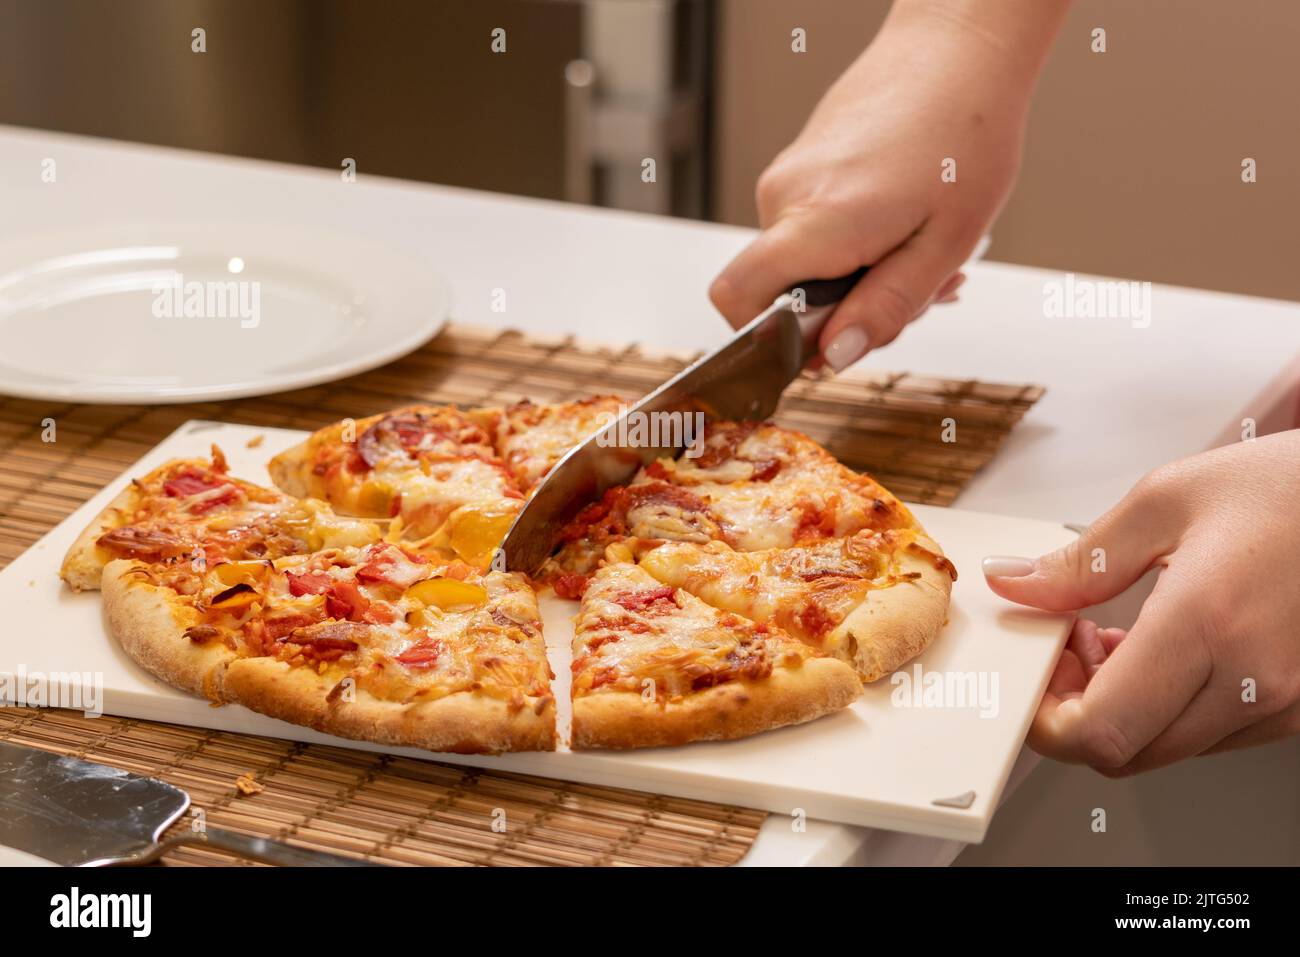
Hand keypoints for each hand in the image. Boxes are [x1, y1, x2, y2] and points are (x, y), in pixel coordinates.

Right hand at [710, 1, 1065, 369]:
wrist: (959, 47)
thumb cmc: (965, 133)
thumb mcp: (943, 243)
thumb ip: (886, 307)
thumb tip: (836, 357)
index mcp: (817, 222)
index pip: (737, 299)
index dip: (767, 338)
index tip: (825, 345)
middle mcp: (785, 197)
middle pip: (781, 292)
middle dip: (844, 311)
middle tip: (915, 293)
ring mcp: (788, 177)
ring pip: (802, 263)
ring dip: (858, 276)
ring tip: (920, 248)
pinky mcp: (800, 165)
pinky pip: (812, 229)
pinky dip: (855, 244)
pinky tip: (905, 223)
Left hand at [983, 430, 1299, 774]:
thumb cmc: (1282, 488)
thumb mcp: (1162, 502)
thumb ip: (1078, 562)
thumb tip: (1011, 585)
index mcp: (1209, 623)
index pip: (1103, 730)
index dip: (1046, 722)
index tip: (1030, 680)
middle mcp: (1254, 679)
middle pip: (1126, 752)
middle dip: (1074, 709)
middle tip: (1065, 644)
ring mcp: (1283, 702)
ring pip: (1162, 748)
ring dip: (1117, 709)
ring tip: (1110, 637)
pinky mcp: (1296, 706)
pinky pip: (1205, 734)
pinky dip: (1161, 707)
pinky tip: (1155, 648)